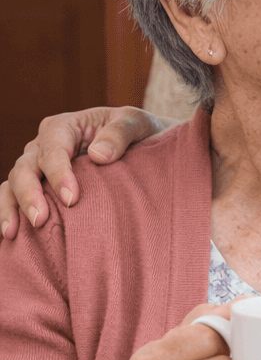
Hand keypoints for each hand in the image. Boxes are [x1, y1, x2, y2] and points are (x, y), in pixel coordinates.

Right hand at [0, 106, 167, 239]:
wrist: (147, 145)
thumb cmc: (139, 132)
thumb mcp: (137, 123)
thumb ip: (120, 133)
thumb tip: (98, 155)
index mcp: (65, 126)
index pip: (53, 148)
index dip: (58, 173)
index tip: (71, 199)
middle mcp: (45, 145)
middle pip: (25, 167)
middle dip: (29, 194)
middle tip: (40, 220)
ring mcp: (39, 166)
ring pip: (14, 183)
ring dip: (12, 207)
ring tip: (12, 233)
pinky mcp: (40, 186)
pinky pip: (16, 198)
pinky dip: (10, 213)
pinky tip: (10, 236)